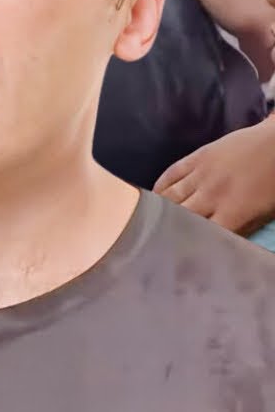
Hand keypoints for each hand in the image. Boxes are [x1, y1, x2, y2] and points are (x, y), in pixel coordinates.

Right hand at [155, 119, 274, 235]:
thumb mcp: (266, 212)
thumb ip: (241, 228)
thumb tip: (217, 242)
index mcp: (233, 212)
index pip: (202, 236)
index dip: (188, 246)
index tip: (178, 254)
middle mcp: (212, 194)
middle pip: (178, 217)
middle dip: (168, 229)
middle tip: (157, 239)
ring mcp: (201, 174)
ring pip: (169, 196)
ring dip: (158, 209)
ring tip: (148, 219)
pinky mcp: (196, 157)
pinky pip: (170, 174)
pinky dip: (160, 186)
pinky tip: (153, 196)